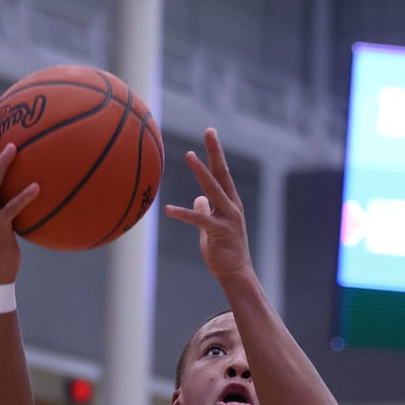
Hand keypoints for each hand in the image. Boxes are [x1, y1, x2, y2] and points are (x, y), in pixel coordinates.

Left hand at [163, 128, 252, 283]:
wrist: (236, 273)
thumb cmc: (224, 251)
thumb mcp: (211, 227)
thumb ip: (205, 210)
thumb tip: (198, 198)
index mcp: (230, 202)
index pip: (222, 172)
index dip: (215, 153)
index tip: (210, 133)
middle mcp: (231, 206)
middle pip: (222, 173)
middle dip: (215, 151)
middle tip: (209, 131)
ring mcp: (228, 218)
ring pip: (213, 189)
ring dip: (201, 172)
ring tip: (189, 156)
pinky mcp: (219, 232)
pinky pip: (199, 219)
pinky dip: (183, 213)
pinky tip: (168, 209)